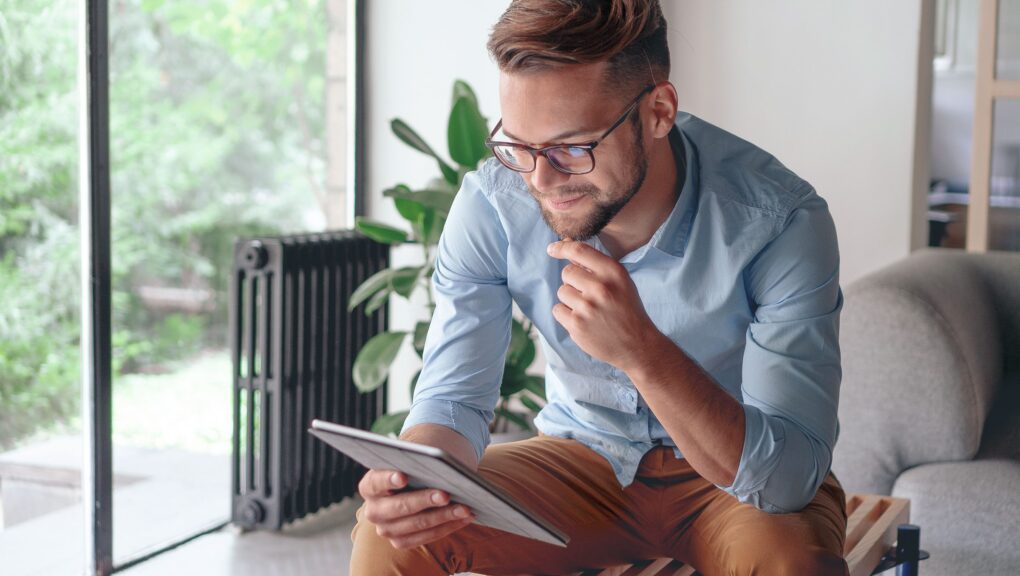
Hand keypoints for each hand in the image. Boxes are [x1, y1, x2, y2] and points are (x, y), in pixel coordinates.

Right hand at [357, 469, 474, 549]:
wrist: (411, 487)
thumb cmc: (412, 468)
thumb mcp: (409, 461)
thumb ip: (417, 461)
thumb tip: (439, 463)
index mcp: (369, 486)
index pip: (376, 482)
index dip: (389, 479)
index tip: (404, 476)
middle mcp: (374, 511)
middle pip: (400, 507)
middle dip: (425, 500)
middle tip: (446, 494)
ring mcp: (386, 530)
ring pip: (418, 524)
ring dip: (444, 516)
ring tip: (465, 508)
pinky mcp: (401, 542)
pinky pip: (427, 536)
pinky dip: (449, 526)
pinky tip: (465, 517)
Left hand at [546, 240, 661, 371]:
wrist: (637, 344)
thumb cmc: (627, 309)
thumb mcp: (620, 282)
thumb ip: (595, 265)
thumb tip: (565, 244)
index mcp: (613, 272)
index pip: (579, 251)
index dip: (562, 247)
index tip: (552, 249)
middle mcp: (600, 287)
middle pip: (567, 272)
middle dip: (574, 282)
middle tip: (590, 295)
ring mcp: (587, 307)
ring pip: (562, 292)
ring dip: (571, 300)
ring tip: (589, 310)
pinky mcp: (577, 325)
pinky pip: (557, 310)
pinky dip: (566, 315)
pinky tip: (583, 321)